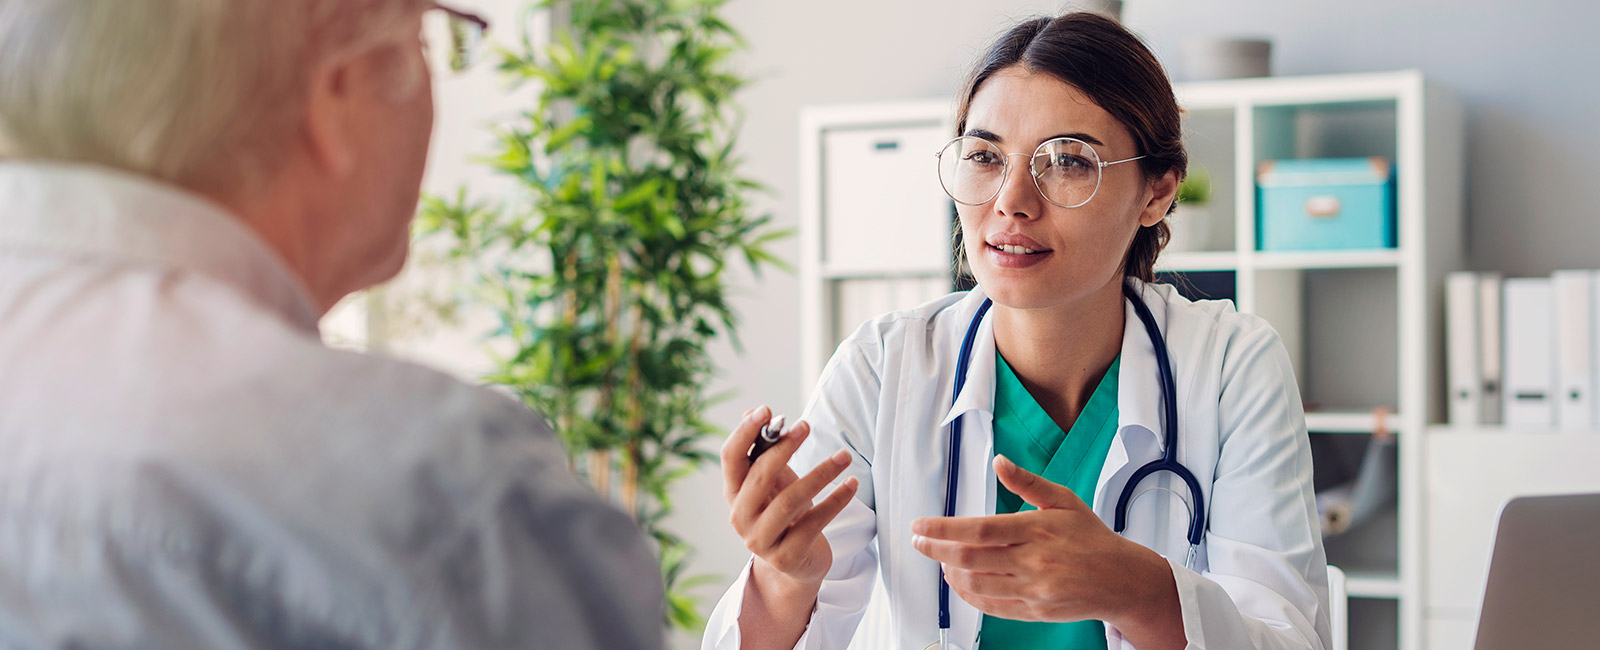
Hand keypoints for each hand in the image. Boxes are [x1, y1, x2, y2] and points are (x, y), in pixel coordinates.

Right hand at [721, 405, 858, 587]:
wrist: (795, 564)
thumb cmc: (784, 513)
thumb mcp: (775, 481)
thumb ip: (764, 451)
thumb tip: (753, 412)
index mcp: (733, 494)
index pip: (730, 458)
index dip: (744, 432)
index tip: (767, 410)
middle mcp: (740, 518)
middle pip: (759, 477)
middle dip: (784, 448)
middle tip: (806, 426)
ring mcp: (761, 541)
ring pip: (789, 501)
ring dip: (820, 474)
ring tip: (844, 456)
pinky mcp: (787, 557)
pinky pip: (814, 524)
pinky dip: (835, 501)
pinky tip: (852, 484)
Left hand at [911, 455, 1176, 631]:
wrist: (1122, 579)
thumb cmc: (1090, 536)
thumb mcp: (1064, 500)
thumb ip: (1027, 482)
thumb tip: (999, 462)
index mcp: (1037, 529)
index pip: (979, 529)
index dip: (943, 528)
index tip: (920, 524)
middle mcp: (1033, 561)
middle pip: (970, 558)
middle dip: (935, 549)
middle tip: (918, 540)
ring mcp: (1033, 590)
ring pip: (976, 584)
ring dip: (949, 571)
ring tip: (939, 557)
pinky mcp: (1035, 611)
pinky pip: (991, 606)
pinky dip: (967, 594)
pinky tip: (957, 581)